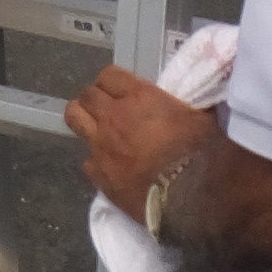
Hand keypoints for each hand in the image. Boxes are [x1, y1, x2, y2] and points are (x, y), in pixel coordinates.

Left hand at [65, 66, 217, 224]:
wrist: (189, 196)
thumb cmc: (198, 151)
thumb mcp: (198, 115)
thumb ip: (185, 104)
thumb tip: (198, 101)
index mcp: (138, 96)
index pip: (108, 75)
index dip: (112, 82)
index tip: (118, 91)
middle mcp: (113, 116)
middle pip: (87, 95)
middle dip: (94, 99)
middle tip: (106, 110)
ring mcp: (102, 146)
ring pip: (74, 119)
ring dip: (84, 121)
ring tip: (96, 130)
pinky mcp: (99, 176)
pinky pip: (87, 161)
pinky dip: (96, 161)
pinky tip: (109, 167)